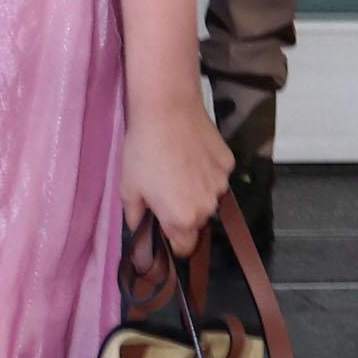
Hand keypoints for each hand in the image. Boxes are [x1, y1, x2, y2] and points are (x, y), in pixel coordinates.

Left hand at [118, 94, 231, 257]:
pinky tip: (191, 153)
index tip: (161, 226)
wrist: (167, 110)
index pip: (183, 247)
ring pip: (208, 198)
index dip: (171, 240)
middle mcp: (207, 207)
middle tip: (165, 190)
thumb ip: (135, 217)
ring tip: (178, 167)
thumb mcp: (128, 188)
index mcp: (182, 219)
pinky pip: (216, 176)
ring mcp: (221, 184)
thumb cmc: (143, 152)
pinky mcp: (228, 163)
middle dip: (182, 213)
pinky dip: (206, 171)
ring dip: (196, 192)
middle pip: (196, 222)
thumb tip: (138, 229)